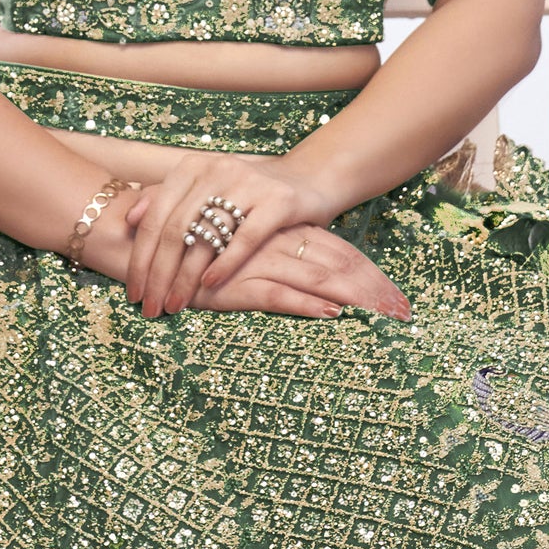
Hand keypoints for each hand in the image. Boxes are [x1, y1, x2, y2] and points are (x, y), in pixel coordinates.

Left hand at [112, 148, 321, 318]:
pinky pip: (245, 238)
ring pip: (205, 237)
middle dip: (158, 274)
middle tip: (150, 306)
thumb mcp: (205, 188)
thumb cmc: (247, 191)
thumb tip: (129, 217)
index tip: (133, 290)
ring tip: (174, 304)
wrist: (307, 178)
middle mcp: (216, 170)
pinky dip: (224, 263)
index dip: (140, 256)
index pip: (154, 216)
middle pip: (175, 230)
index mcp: (192, 167)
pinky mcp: (278, 201)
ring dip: (185, 277)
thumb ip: (167, 198)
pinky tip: (209, 285)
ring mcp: (248, 184)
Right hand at [195, 218, 409, 322]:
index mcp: (283, 232)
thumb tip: (311, 282)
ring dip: (354, 297)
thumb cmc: (195, 248)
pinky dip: (307, 305)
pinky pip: (278, 294)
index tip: (398, 297)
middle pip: (339, 264)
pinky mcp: (235, 284)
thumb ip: (271, 255)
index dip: (371, 274)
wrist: (142, 238)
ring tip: (384, 315)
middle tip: (406, 312)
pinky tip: (332, 313)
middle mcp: (277, 243)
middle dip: (374, 289)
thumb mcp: (241, 249)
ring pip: (317, 277)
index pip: (339, 252)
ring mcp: (258, 262)